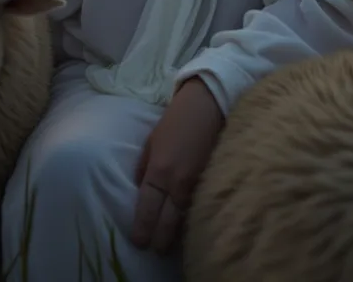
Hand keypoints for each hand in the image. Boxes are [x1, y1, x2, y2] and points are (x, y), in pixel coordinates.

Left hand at [131, 76, 223, 253]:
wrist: (209, 104)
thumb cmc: (177, 119)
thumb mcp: (152, 140)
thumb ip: (145, 167)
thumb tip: (139, 188)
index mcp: (159, 170)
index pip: (147, 208)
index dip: (143, 228)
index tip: (138, 241)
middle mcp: (177, 182)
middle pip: (167, 221)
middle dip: (159, 238)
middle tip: (154, 249)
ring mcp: (197, 184)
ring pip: (185, 218)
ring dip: (176, 232)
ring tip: (168, 244)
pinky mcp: (214, 181)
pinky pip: (199, 206)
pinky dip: (192, 217)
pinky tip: (188, 225)